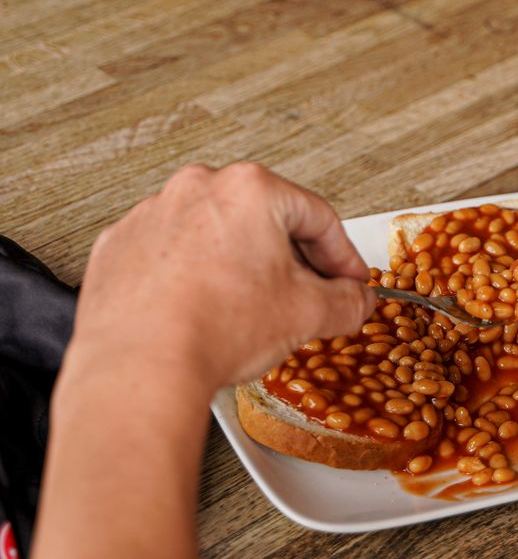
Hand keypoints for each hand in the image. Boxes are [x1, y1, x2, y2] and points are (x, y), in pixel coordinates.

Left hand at [69, 162, 373, 390]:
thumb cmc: (213, 330)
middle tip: (306, 297)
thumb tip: (355, 300)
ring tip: (251, 310)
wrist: (140, 369)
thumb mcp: (307, 315)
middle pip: (266, 221)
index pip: (318, 219)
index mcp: (250, 190)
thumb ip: (346, 301)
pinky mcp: (120, 246)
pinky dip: (193, 277)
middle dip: (291, 261)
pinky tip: (205, 311)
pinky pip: (172, 255)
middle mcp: (197, 189)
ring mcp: (152, 214)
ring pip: (216, 235)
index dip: (343, 257)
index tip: (348, 280)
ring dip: (240, 266)